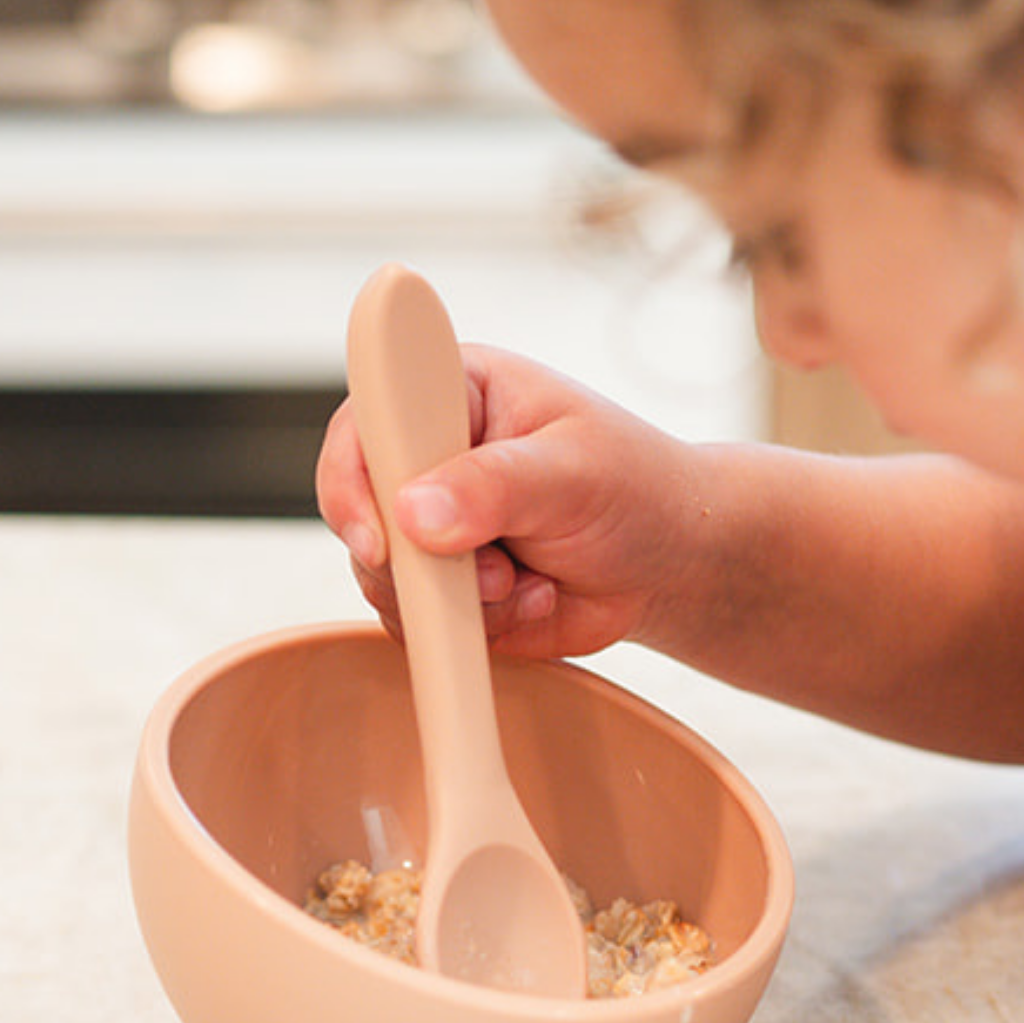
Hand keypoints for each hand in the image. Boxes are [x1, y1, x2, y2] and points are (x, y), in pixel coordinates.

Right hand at [315, 345, 715, 662]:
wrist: (668, 562)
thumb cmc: (633, 488)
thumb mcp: (573, 471)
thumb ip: (495, 485)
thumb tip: (415, 514)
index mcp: (450, 393)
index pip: (367, 423)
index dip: (355, 481)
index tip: (381, 539)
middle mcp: (426, 457)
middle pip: (361, 513)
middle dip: (423, 561)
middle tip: (500, 570)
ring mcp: (427, 526)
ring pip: (385, 578)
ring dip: (459, 600)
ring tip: (527, 582)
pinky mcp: (441, 586)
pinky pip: (417, 622)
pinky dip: (474, 628)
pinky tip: (531, 600)